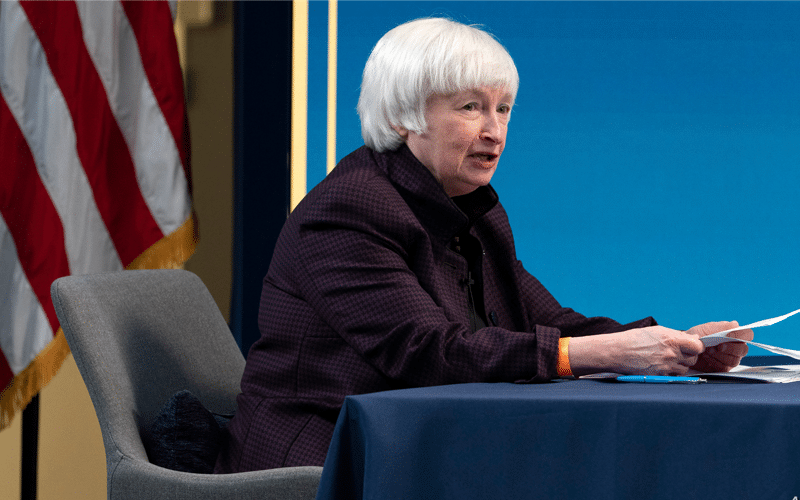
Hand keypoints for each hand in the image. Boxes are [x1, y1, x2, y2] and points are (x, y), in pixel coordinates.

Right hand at [569, 326, 704, 375]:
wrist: (616, 352)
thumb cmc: (634, 339)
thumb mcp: (656, 331)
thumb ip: (677, 335)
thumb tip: (694, 339)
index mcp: (671, 340)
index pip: (698, 347)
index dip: (696, 347)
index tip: (692, 346)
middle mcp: (670, 354)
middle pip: (693, 359)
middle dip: (688, 356)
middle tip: (678, 353)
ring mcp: (665, 367)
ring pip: (684, 369)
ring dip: (679, 365)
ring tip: (666, 360)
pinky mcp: (659, 377)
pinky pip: (673, 376)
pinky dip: (669, 372)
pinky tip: (659, 366)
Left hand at [687, 321, 752, 372]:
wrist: (685, 348)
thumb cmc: (697, 336)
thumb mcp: (706, 328)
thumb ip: (721, 326)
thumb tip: (736, 324)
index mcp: (733, 335)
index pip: (747, 335)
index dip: (741, 335)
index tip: (728, 335)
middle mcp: (735, 347)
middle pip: (743, 350)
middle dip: (730, 348)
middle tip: (718, 346)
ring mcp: (730, 358)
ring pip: (734, 360)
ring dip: (720, 356)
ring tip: (707, 350)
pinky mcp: (723, 368)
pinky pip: (725, 368)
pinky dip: (714, 362)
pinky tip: (707, 357)